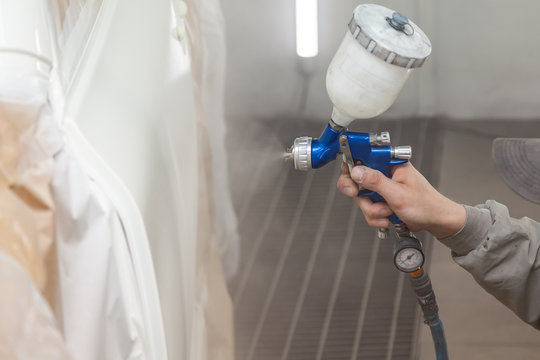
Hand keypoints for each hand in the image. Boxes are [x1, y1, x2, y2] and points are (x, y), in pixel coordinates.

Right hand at [336, 162, 465, 238]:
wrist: (435, 222)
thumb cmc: (426, 205)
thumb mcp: (398, 194)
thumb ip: (376, 181)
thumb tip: (356, 171)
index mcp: (391, 164)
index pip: (364, 155)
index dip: (352, 164)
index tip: (350, 177)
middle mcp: (385, 173)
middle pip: (356, 178)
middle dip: (361, 194)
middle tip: (362, 197)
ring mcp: (382, 187)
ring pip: (361, 196)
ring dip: (372, 209)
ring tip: (388, 212)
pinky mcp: (381, 199)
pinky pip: (367, 208)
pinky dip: (375, 216)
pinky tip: (387, 217)